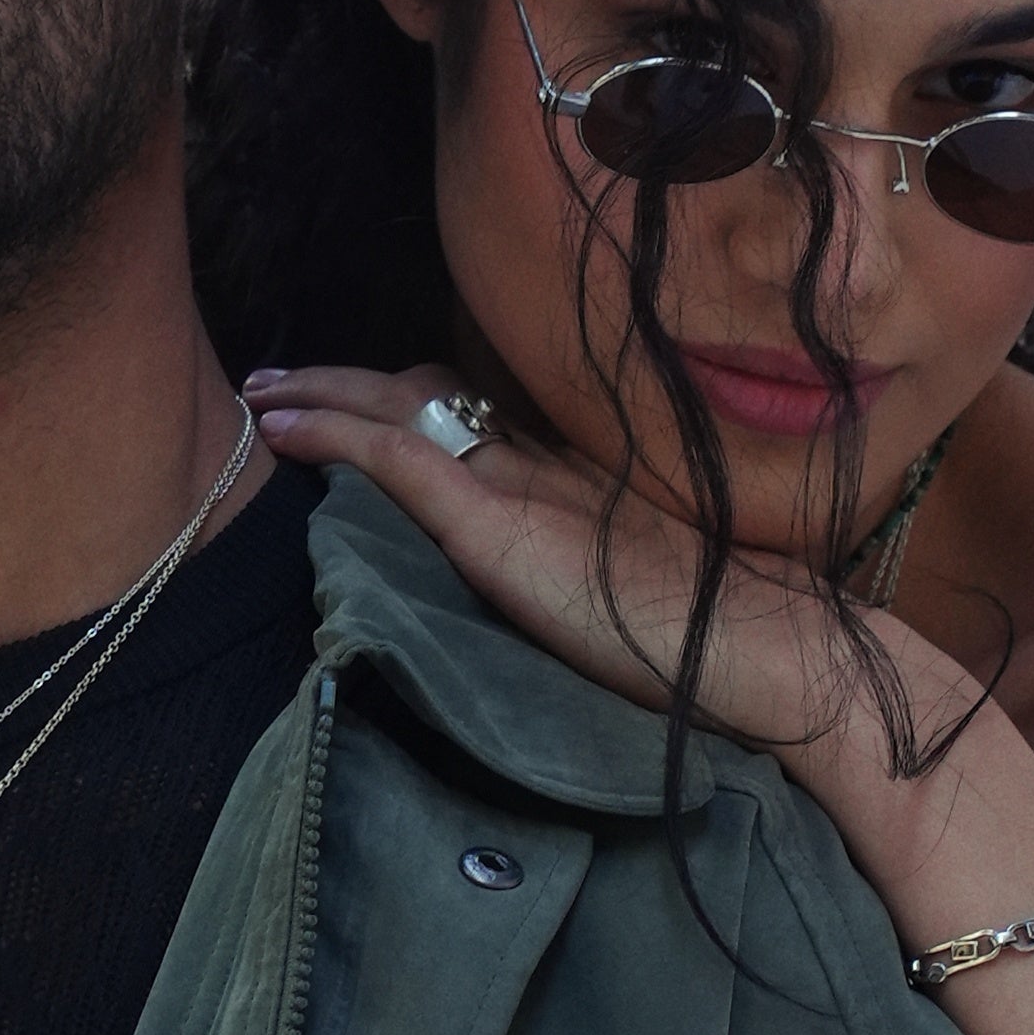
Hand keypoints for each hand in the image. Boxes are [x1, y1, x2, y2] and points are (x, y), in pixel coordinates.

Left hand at [248, 360, 946, 809]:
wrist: (774, 653)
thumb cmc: (720, 648)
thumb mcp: (632, 597)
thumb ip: (579, 575)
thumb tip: (543, 590)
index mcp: (576, 480)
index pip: (473, 414)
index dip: (401, 399)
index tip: (344, 400)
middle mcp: (545, 464)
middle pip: (426, 393)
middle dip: (345, 383)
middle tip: (275, 381)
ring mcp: (524, 486)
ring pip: (400, 408)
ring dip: (322, 396)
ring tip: (260, 396)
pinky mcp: (503, 523)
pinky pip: (400, 456)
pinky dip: (335, 434)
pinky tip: (284, 428)